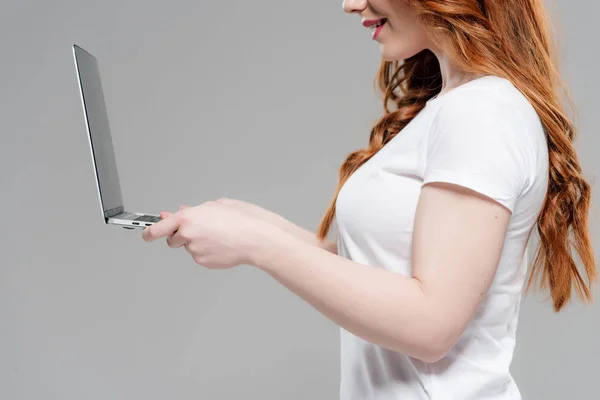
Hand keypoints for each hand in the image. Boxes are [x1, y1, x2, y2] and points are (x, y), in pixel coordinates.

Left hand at [142, 199, 277, 268]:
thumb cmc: (242, 218)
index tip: (146, 233)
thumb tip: (182, 213)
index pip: (158, 229)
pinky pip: (201, 256)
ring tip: (219, 235)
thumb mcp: (216, 205)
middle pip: (173, 240)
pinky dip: (208, 251)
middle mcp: (187, 235)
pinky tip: (222, 244)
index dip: (149, 232)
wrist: (257, 238)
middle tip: (199, 229)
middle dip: (181, 236)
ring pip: (190, 248)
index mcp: (187, 218)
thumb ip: (195, 210)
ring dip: (198, 242)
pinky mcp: (204, 262)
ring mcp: (195, 251)